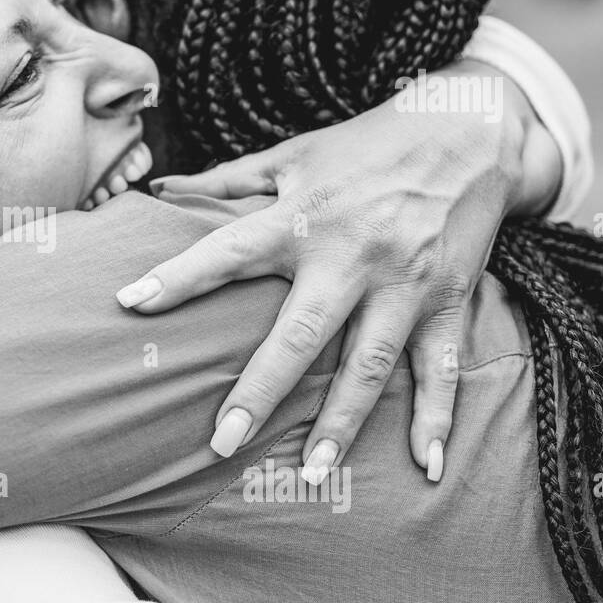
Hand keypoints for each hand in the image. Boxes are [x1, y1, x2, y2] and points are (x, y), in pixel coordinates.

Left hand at [115, 60, 561, 481]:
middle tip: (222, 442)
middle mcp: (350, 256)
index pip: (228, 251)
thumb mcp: (293, 153)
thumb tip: (160, 186)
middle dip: (260, 390)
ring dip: (341, 423)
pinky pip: (440, 367)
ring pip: (367, 364)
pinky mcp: (447, 298)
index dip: (179, 276)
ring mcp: (402, 282)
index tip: (131, 303)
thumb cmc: (366, 145)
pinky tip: (427, 465)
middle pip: (299, 333)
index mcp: (302, 218)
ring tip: (312, 473)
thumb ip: (227, 179)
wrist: (471, 129)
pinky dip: (437, 417)